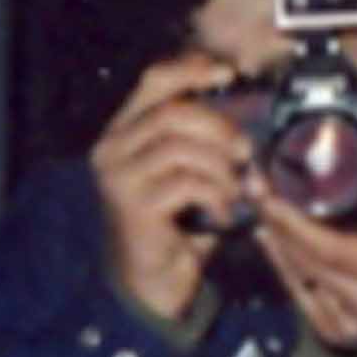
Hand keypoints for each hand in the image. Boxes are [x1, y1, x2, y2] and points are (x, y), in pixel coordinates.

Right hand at [89, 52, 252, 328]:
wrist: (149, 286)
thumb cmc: (172, 229)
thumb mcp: (184, 175)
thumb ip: (199, 143)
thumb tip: (244, 123)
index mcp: (121, 133)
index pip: (153, 81)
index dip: (191, 70)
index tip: (229, 73)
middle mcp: (111, 151)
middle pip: (173, 112)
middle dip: (219, 127)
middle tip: (245, 152)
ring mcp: (118, 178)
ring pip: (182, 146)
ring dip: (221, 168)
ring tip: (236, 192)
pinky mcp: (133, 206)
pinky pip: (188, 183)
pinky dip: (217, 196)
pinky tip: (224, 216)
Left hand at [254, 149, 356, 354]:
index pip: (330, 250)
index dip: (294, 223)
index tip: (269, 195)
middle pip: (308, 263)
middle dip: (277, 224)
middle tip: (256, 190)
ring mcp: (353, 327)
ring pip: (301, 279)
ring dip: (276, 242)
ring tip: (261, 207)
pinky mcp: (340, 333)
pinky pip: (302, 294)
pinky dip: (285, 266)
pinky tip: (272, 239)